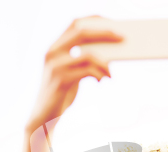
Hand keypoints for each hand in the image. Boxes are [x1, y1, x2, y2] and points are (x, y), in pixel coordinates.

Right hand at [25, 15, 122, 132]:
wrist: (45, 116)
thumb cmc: (62, 92)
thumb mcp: (72, 72)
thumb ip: (83, 59)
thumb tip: (110, 53)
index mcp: (55, 46)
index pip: (75, 23)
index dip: (94, 20)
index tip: (112, 22)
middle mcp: (52, 52)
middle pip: (82, 32)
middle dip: (105, 33)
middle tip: (123, 38)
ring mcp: (56, 65)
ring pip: (88, 54)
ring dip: (105, 62)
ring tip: (111, 73)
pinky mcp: (61, 80)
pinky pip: (88, 71)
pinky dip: (100, 74)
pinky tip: (103, 80)